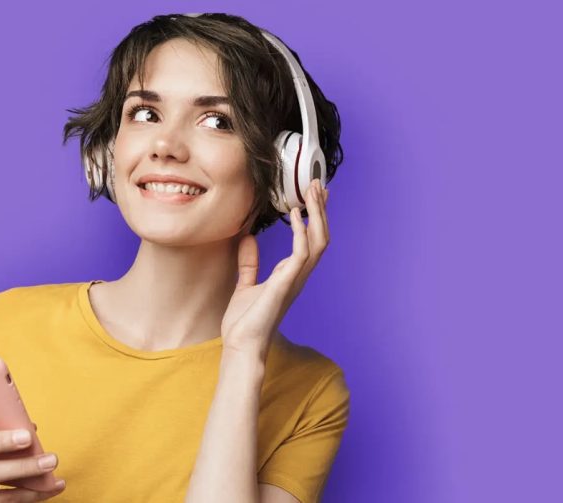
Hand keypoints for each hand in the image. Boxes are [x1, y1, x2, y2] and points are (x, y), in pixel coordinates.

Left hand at [220, 179, 329, 356]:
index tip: (312, 194)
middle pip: (321, 237)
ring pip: (318, 242)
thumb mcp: (244, 285)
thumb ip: (249, 263)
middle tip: (319, 184)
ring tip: (312, 192)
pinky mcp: (284, 285)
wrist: (240, 345)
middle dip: (321, 210)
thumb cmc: (244, 322)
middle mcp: (298, 276)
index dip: (314, 217)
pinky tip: (295, 215)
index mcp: (290, 275)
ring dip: (317, 215)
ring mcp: (294, 281)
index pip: (311, 240)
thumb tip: (247, 239)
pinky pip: (300, 254)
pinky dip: (300, 233)